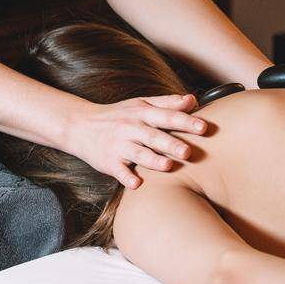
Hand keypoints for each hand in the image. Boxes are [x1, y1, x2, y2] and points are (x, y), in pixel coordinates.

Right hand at [65, 95, 205, 188]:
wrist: (80, 125)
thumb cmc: (118, 115)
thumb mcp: (140, 105)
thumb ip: (167, 103)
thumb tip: (193, 100)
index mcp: (142, 113)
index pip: (166, 116)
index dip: (185, 121)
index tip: (204, 127)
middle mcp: (131, 128)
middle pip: (154, 136)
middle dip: (171, 144)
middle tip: (189, 151)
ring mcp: (119, 146)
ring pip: (138, 153)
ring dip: (153, 160)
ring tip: (168, 166)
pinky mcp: (109, 162)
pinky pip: (118, 171)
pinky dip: (126, 177)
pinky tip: (136, 184)